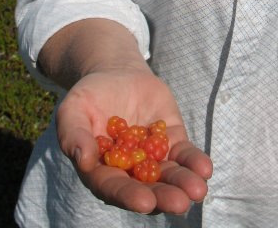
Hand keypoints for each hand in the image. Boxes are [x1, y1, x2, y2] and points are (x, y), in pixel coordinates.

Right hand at [56, 66, 212, 214]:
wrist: (116, 74)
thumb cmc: (89, 96)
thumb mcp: (73, 110)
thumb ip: (74, 134)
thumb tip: (84, 160)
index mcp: (101, 171)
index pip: (114, 188)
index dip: (129, 196)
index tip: (145, 203)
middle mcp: (128, 171)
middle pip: (147, 189)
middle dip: (164, 196)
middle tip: (180, 203)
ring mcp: (152, 157)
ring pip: (169, 175)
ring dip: (184, 184)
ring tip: (198, 190)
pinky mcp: (170, 140)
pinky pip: (184, 154)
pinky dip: (194, 162)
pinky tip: (205, 169)